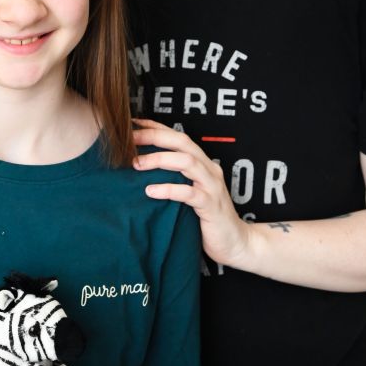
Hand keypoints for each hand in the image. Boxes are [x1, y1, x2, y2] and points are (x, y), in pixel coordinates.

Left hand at [132, 118, 249, 266]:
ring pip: (187, 162)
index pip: (178, 137)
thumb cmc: (206, 217)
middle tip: (130, 139)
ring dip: (159, 159)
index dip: (156, 127)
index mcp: (202, 164)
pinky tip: (151, 191)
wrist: (235, 242)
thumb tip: (140, 169)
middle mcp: (208, 169)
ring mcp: (212, 186)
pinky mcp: (211, 205)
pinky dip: (169, 189)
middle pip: (182, 143)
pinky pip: (189, 194)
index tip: (133, 123)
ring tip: (137, 164)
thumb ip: (172, 179)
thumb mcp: (188, 193)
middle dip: (155, 137)